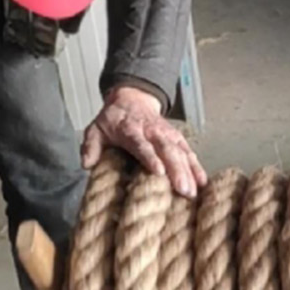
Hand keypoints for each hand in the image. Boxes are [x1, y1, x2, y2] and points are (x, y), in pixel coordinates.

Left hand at [82, 86, 206, 197]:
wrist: (133, 98)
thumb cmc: (114, 120)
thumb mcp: (95, 129)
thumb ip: (91, 146)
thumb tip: (87, 164)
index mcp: (131, 130)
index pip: (142, 145)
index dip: (150, 157)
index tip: (159, 172)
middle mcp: (153, 132)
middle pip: (167, 150)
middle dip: (177, 170)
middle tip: (183, 189)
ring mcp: (167, 135)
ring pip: (181, 152)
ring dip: (189, 171)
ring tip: (194, 190)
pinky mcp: (177, 138)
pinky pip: (188, 152)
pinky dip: (196, 166)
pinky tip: (202, 182)